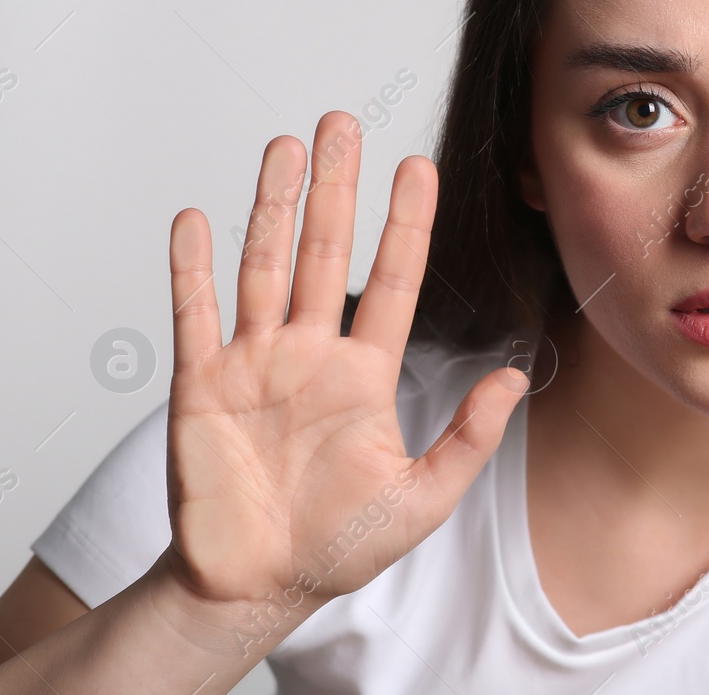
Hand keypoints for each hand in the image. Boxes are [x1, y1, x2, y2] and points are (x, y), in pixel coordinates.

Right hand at [162, 111, 527, 621]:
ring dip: (272, 206)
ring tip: (285, 147)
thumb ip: (469, 437)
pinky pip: (194, 314)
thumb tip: (515, 376)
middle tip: (342, 122)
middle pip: (324, 252)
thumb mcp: (422, 497)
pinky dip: (192, 267)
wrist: (256, 586)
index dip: (405, 223)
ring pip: (264, 266)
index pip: (393, 280)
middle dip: (336, 187)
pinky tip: (198, 218)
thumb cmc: (337, 546)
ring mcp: (253, 362)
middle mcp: (309, 354)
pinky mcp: (200, 384)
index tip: (419, 166)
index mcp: (364, 373)